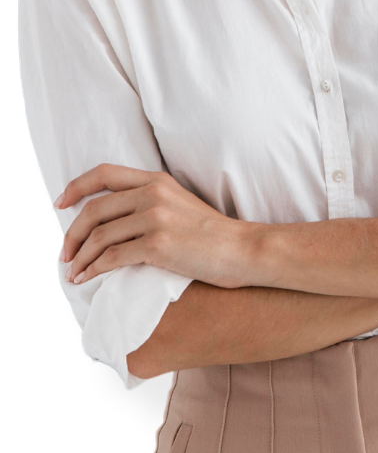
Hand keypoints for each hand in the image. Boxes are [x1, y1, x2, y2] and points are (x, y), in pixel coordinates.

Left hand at [55, 164, 264, 288]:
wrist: (241, 249)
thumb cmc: (211, 234)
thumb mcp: (179, 203)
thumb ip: (149, 201)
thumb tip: (111, 219)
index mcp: (156, 179)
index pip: (104, 173)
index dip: (77, 187)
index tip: (60, 203)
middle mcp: (153, 193)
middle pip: (94, 210)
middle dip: (72, 235)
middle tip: (65, 254)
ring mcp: (155, 218)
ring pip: (98, 237)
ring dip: (80, 257)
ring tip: (73, 273)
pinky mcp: (157, 245)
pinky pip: (111, 257)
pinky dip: (93, 270)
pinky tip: (87, 279)